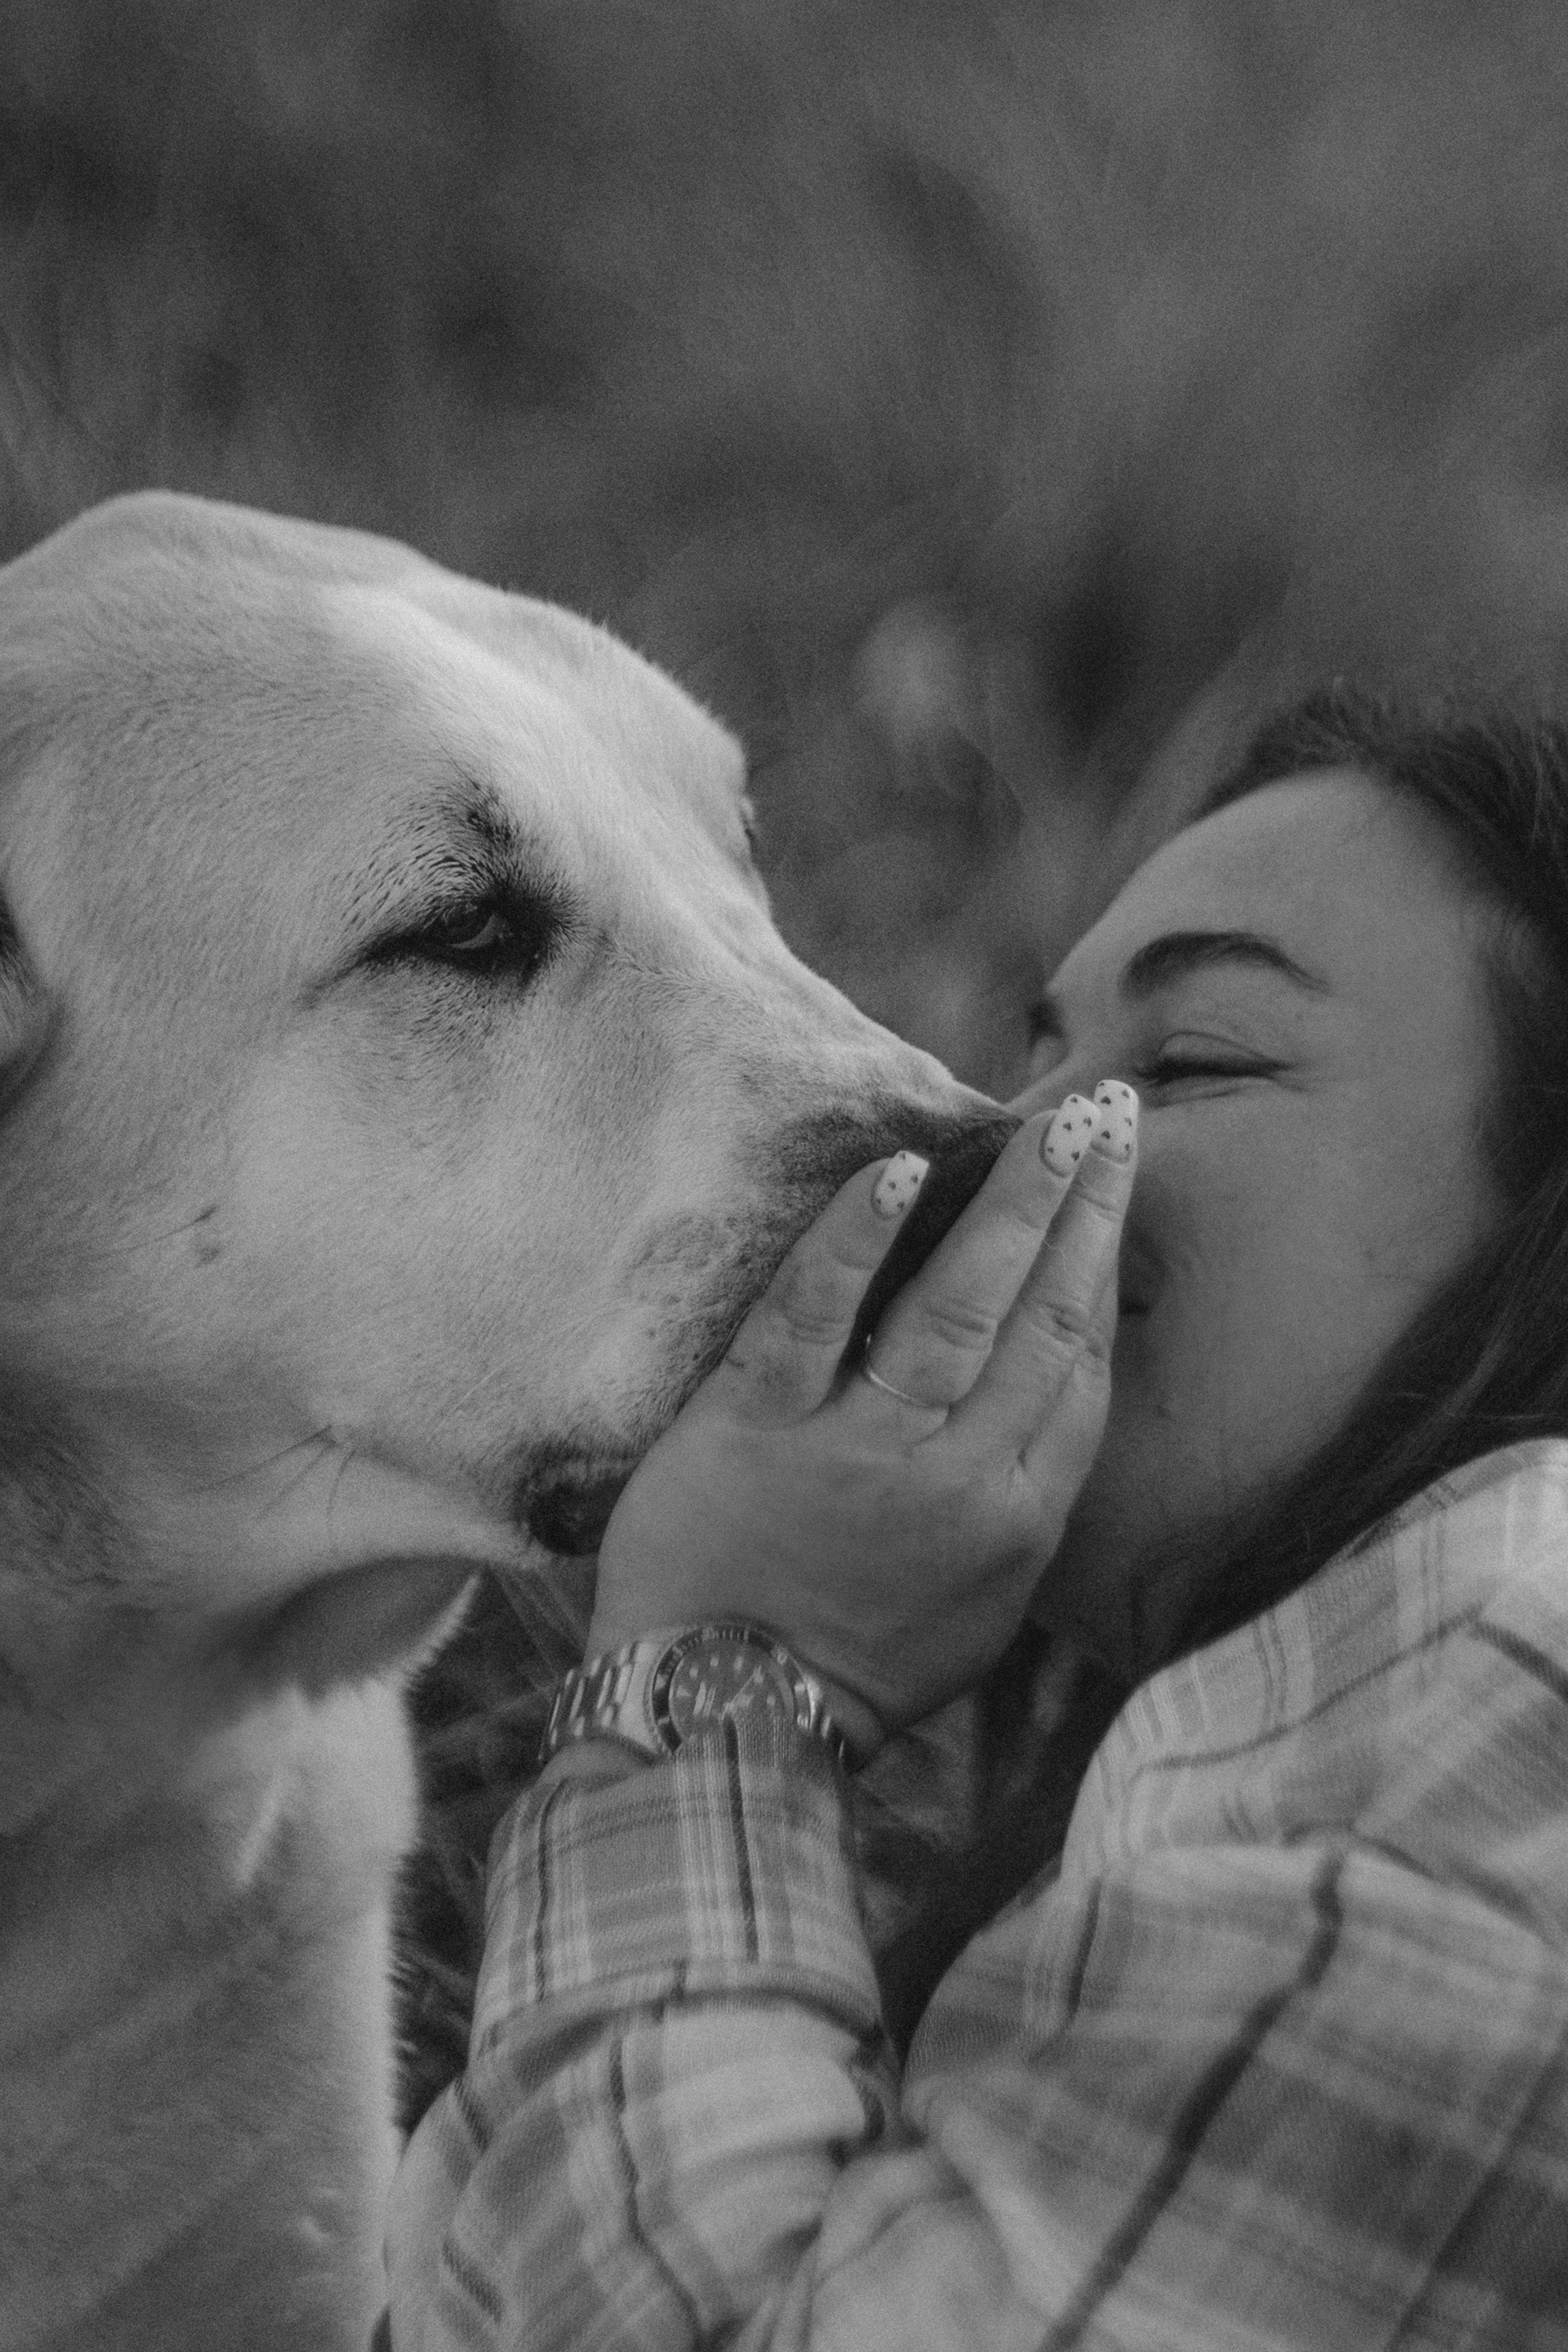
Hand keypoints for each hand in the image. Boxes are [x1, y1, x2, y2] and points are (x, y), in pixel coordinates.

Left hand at [590, 1084, 1137, 1743]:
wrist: (727, 1724)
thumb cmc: (855, 1663)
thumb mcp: (979, 1602)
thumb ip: (1018, 1497)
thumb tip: (1049, 1390)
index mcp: (1016, 1519)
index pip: (1080, 1368)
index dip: (1104, 1265)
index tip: (1115, 1188)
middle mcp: (955, 1479)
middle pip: (1041, 1317)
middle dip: (1083, 1206)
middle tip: (1110, 1113)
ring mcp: (857, 1450)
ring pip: (955, 1305)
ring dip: (1011, 1204)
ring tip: (1048, 1123)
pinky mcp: (755, 1428)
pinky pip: (814, 1315)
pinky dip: (858, 1239)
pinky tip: (900, 1172)